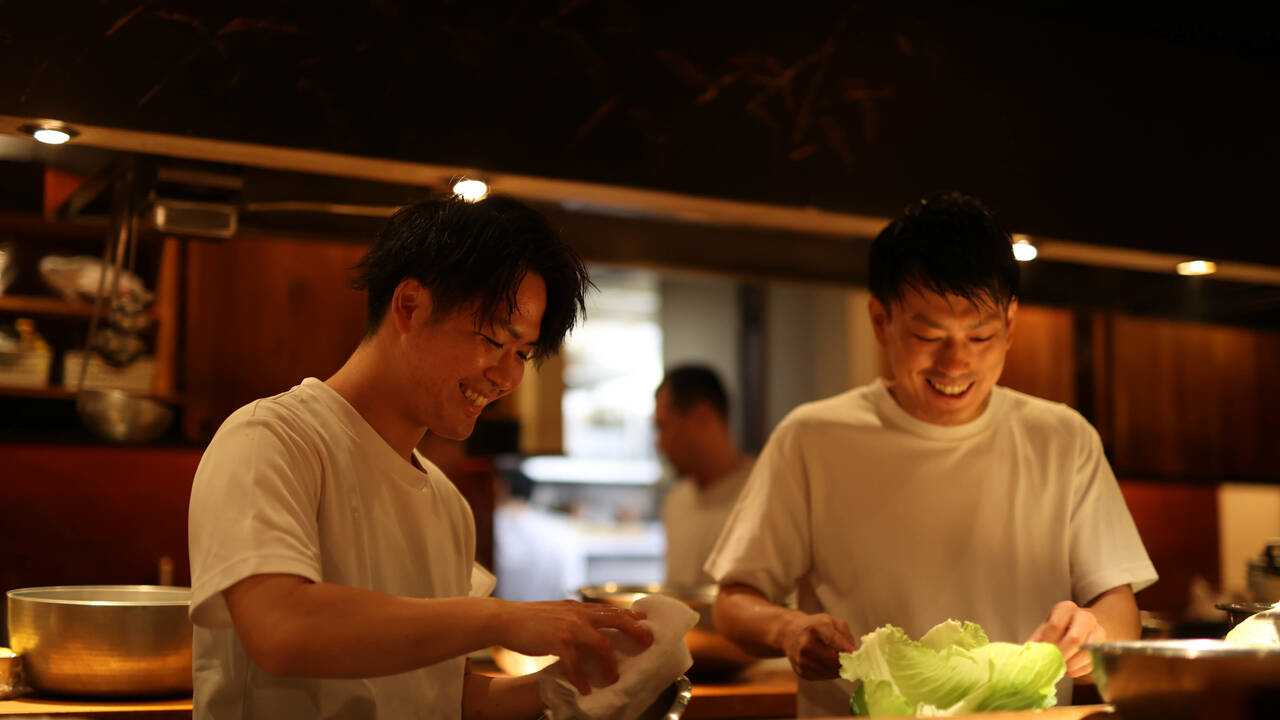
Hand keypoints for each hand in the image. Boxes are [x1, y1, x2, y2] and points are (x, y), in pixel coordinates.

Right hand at [495, 600, 652, 694]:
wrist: (504, 618)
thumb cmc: (527, 619)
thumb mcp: (556, 613)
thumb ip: (573, 620)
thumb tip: (586, 633)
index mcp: (578, 608)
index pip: (611, 609)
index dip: (631, 615)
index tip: (645, 622)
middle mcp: (578, 613)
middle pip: (617, 618)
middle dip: (635, 630)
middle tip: (648, 642)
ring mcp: (570, 626)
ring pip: (602, 643)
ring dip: (610, 663)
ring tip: (613, 678)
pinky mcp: (558, 640)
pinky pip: (576, 663)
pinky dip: (581, 677)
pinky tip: (584, 688)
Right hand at [777, 611, 856, 679]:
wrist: (789, 633)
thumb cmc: (814, 626)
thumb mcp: (830, 621)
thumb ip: (845, 633)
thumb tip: (853, 652)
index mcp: (816, 628)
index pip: (833, 639)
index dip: (845, 648)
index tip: (854, 653)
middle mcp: (806, 645)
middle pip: (834, 661)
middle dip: (846, 662)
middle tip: (850, 660)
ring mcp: (802, 660)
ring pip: (831, 672)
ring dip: (839, 669)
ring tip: (838, 660)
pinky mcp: (801, 672)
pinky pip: (824, 677)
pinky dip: (830, 672)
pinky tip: (826, 664)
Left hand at [1028, 601, 1105, 677]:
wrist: (1082, 626)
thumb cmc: (1059, 628)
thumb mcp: (1045, 629)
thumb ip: (1037, 640)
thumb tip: (1026, 657)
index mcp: (1066, 609)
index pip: (1056, 625)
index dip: (1048, 643)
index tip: (1042, 654)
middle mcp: (1085, 617)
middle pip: (1075, 638)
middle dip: (1062, 655)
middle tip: (1053, 664)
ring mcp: (1098, 631)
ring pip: (1087, 652)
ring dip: (1071, 664)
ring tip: (1060, 669)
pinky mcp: (1104, 646)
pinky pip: (1093, 662)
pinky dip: (1079, 670)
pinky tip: (1069, 670)